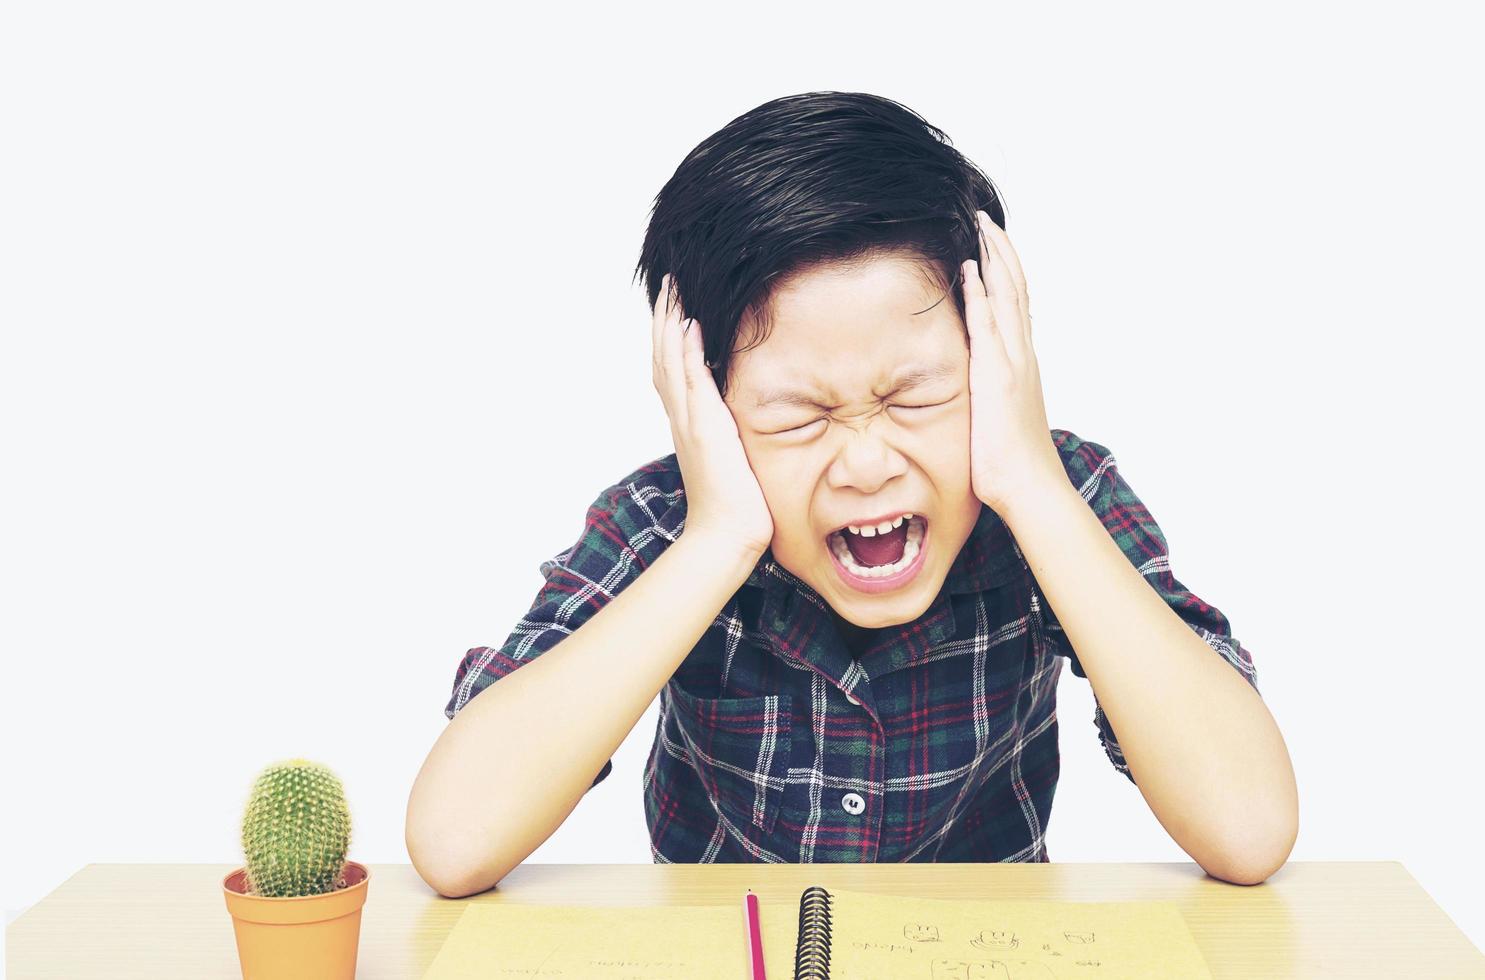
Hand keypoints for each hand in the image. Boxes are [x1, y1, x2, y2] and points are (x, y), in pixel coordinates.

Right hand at [650, 273, 774, 557]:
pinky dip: (688, 351)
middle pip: (663, 357)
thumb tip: (737, 423)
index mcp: (687, 424)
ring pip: (671, 362)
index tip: (671, 307)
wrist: (724, 536)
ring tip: (672, 289)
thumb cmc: (735, 507)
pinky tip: (691, 324)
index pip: (672, 371)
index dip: (668, 338)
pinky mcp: (705, 426)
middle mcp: (682, 418)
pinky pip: (693, 380)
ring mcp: (690, 421)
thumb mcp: (729, 461)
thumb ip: (727, 436)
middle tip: (665, 283)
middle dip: (663, 319)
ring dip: (669, 323)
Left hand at [961, 210, 1066, 517]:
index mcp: (1022, 362)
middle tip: (986, 219)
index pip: (1016, 304)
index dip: (1006, 271)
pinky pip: (988, 326)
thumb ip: (993, 394)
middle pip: (1015, 289)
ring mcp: (1012, 363)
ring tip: (981, 228)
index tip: (992, 243)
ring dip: (994, 260)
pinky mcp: (997, 376)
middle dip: (1001, 251)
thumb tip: (981, 388)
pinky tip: (969, 271)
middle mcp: (1022, 355)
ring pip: (1007, 298)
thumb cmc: (1012, 463)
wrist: (1030, 488)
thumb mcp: (1001, 416)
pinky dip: (980, 295)